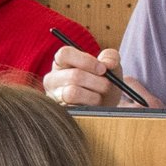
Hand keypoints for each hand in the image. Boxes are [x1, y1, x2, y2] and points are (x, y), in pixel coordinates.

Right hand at [44, 47, 160, 108]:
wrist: (104, 109)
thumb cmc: (105, 84)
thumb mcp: (113, 68)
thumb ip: (112, 58)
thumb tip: (106, 61)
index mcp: (63, 62)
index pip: (64, 54)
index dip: (85, 60)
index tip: (103, 69)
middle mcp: (53, 78)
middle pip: (72, 76)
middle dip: (96, 82)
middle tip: (107, 86)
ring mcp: (53, 96)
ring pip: (72, 92)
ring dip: (94, 95)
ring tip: (100, 97)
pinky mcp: (59, 112)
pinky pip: (73, 108)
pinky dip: (89, 106)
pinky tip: (94, 106)